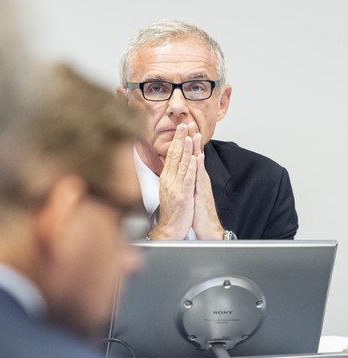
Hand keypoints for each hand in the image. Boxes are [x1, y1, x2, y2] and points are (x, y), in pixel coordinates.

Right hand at [149, 123, 196, 239]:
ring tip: (190, 135)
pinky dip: (191, 167)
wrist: (169, 229)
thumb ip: (171, 176)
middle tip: (184, 124)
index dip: (176, 140)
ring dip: (186, 149)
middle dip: (180, 139)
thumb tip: (172, 164)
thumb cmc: (171, 211)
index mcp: (166, 178)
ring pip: (181, 164)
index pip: (171, 155)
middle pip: (175, 155)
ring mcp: (175, 187)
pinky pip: (188, 179)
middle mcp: (169, 180)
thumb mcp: (168, 190)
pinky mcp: (183, 195)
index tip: (180, 128)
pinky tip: (195, 158)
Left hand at [191, 131, 223, 239]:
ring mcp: (201, 184)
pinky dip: (199, 167)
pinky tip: (198, 157)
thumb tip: (183, 171)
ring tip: (196, 134)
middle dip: (192, 139)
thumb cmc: (196, 211)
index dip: (187, 143)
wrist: (206, 228)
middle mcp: (199, 178)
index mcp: (195, 177)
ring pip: (199, 163)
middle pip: (196, 155)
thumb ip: (188, 179)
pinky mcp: (202, 193)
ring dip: (197, 148)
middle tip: (190, 123)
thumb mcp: (190, 191)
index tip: (183, 129)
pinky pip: (200, 178)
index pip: (190, 156)